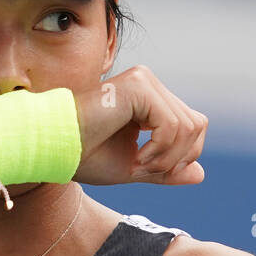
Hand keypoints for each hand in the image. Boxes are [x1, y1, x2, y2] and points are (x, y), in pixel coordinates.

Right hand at [73, 66, 207, 188]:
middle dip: (176, 158)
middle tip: (144, 169)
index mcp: (149, 99)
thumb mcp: (134, 168)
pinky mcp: (138, 86)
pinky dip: (159, 150)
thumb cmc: (85, 156)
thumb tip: (201, 174)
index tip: (151, 170)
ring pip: (188, 126)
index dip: (182, 155)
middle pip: (196, 124)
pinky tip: (136, 158)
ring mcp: (144, 81)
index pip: (193, 124)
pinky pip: (171, 124)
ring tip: (138, 164)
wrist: (55, 149)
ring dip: (166, 157)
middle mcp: (149, 84)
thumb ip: (166, 169)